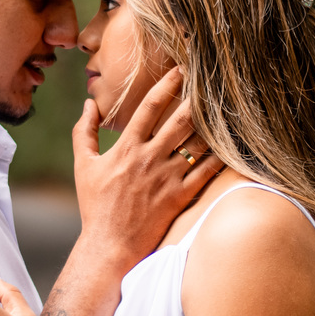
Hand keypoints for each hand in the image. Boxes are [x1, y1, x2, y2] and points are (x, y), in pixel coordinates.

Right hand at [73, 67, 222, 273]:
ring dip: (211, 124)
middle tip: (210, 81)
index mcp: (126, 147)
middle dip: (197, 97)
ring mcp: (167, 178)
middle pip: (180, 119)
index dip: (167, 84)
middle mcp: (149, 158)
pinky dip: (220, 157)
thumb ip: (84, 131)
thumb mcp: (83, 165)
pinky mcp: (180, 197)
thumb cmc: (95, 206)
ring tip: (223, 109)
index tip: (181, 70)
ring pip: (197, 143)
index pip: (150, 106)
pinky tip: (230, 144)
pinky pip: (206, 172)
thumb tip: (88, 104)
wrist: (109, 245)